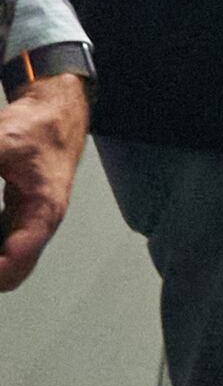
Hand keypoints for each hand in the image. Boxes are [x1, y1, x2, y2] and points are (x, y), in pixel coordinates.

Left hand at [0, 63, 85, 294]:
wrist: (54, 113)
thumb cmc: (37, 127)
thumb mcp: (0, 143)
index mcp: (43, 211)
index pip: (16, 260)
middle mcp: (37, 223)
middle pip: (12, 272)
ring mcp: (28, 221)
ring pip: (7, 261)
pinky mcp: (17, 213)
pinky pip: (3, 243)